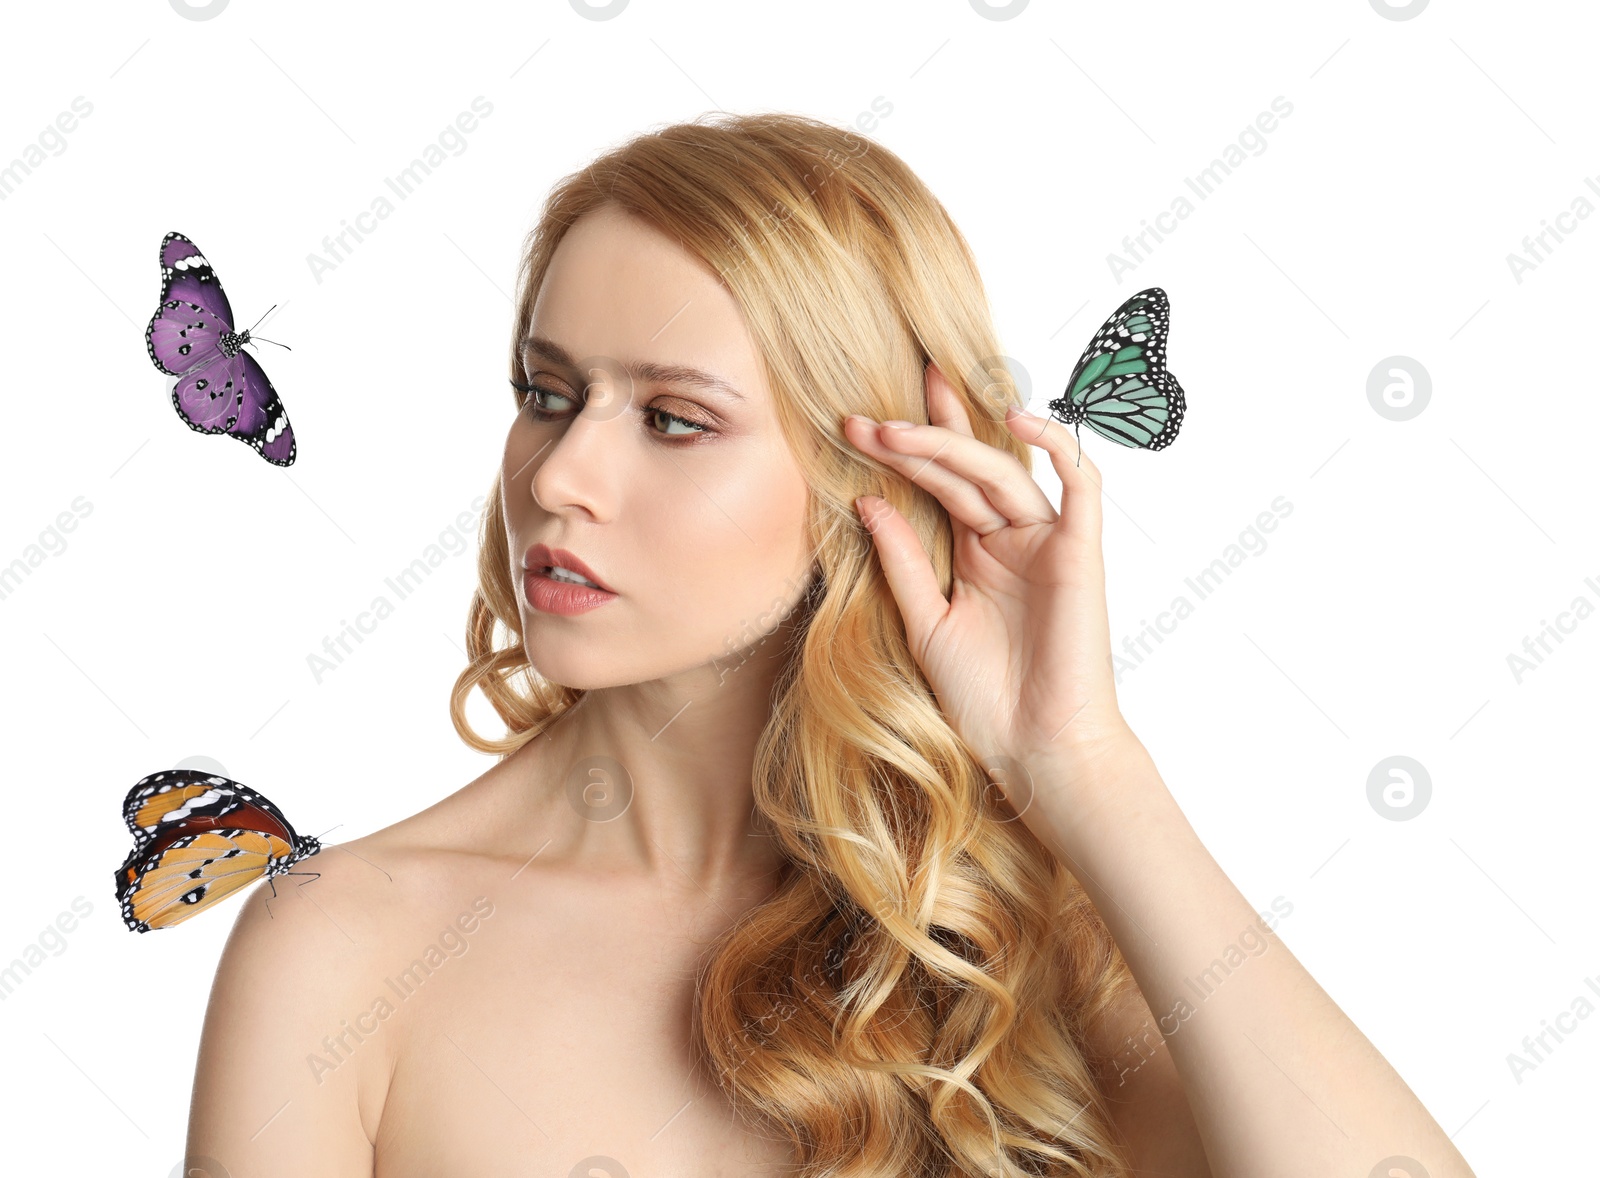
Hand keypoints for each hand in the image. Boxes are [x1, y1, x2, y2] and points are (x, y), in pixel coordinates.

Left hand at [842, 363, 1143, 833]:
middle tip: (861, 420)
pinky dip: (1057, 443)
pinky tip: (1016, 415)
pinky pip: (1081, 482)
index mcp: (975, 552)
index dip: (902, 450)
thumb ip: (902, 560)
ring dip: (950, 444)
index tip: (852, 426)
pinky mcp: (1081, 550)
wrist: (1034, 747)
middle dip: (914, 440)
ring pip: (1002, 470)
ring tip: (895, 431)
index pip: (938, 482)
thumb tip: (866, 500)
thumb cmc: (984, 698)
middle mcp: (1010, 538)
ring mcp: (1046, 541)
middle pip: (963, 468)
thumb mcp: (925, 622)